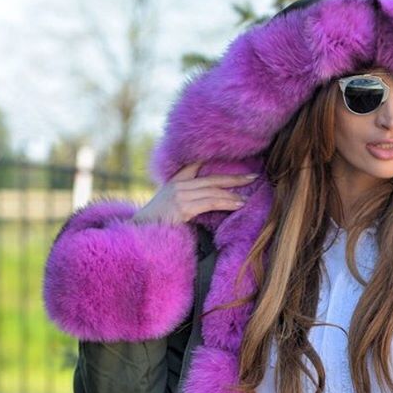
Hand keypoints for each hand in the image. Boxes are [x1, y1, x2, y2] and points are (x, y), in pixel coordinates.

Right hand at [130, 161, 258, 224]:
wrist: (139, 231)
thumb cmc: (156, 224)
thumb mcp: (170, 207)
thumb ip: (187, 201)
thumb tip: (207, 203)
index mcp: (174, 182)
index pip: (194, 166)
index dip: (212, 161)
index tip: (232, 161)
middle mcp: (178, 185)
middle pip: (211, 178)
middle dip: (234, 178)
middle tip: (253, 176)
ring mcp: (179, 195)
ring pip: (213, 191)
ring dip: (233, 194)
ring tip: (247, 198)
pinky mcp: (182, 206)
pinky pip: (209, 202)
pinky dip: (226, 202)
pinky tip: (237, 204)